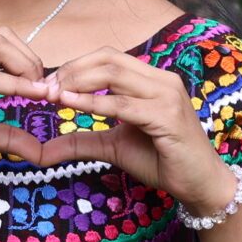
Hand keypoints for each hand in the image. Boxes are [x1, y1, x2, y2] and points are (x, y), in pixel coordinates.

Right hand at [0, 28, 50, 167]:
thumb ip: (4, 135)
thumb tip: (39, 151)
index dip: (27, 59)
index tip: (44, 87)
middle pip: (3, 36)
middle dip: (31, 60)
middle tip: (44, 89)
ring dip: (25, 67)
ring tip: (39, 92)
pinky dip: (12, 85)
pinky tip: (29, 96)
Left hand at [38, 49, 234, 212]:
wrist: (199, 184)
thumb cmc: (162, 161)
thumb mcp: (114, 147)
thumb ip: (82, 142)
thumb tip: (42, 152)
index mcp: (152, 80)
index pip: (109, 58)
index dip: (76, 66)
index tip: (49, 84)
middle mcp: (162, 80)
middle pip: (109, 59)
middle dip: (73, 70)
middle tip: (45, 88)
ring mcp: (167, 96)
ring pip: (114, 75)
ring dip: (79, 82)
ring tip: (54, 94)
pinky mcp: (167, 116)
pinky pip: (123, 105)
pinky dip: (94, 103)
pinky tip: (71, 104)